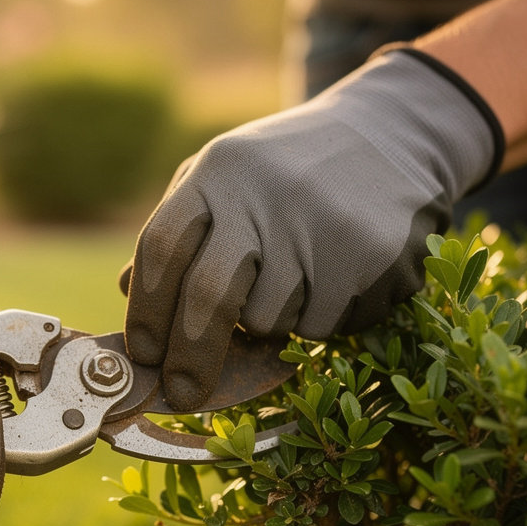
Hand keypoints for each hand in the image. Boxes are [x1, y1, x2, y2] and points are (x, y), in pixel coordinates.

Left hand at [123, 49, 499, 410]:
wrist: (396, 131)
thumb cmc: (286, 172)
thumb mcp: (223, 180)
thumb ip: (177, 233)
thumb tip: (130, 293)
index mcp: (218, 172)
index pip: (160, 249)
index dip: (145, 311)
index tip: (142, 356)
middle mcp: (265, 193)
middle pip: (208, 296)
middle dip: (189, 357)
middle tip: (182, 394)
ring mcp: (322, 222)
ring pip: (268, 320)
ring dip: (269, 322)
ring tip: (295, 276)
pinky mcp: (374, 252)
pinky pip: (324, 324)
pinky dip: (320, 317)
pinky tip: (338, 273)